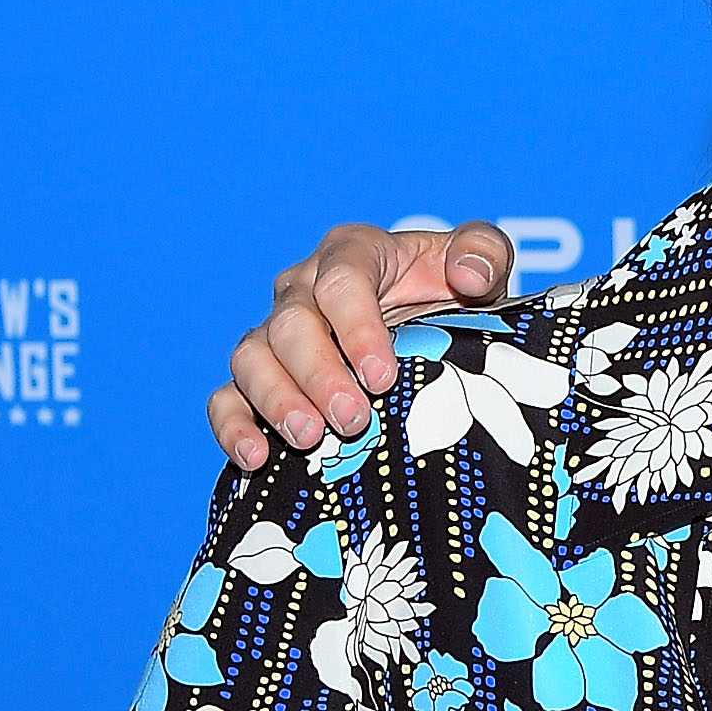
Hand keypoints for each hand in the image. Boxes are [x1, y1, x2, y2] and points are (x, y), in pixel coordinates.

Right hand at [209, 220, 515, 468]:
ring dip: (275, 399)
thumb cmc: (456, 294)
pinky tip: (256, 458)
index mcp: (353, 254)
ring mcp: (276, 335)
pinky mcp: (262, 379)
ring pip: (252, 358)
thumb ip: (484, 252)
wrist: (437, 332)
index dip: (357, 328)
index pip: (342, 281)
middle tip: (354, 419)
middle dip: (320, 374)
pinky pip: (228, 397)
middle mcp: (304, 289)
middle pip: (292, 324)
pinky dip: (234, 426)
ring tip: (309, 438)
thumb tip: (467, 274)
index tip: (382, 376)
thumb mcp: (482, 263)